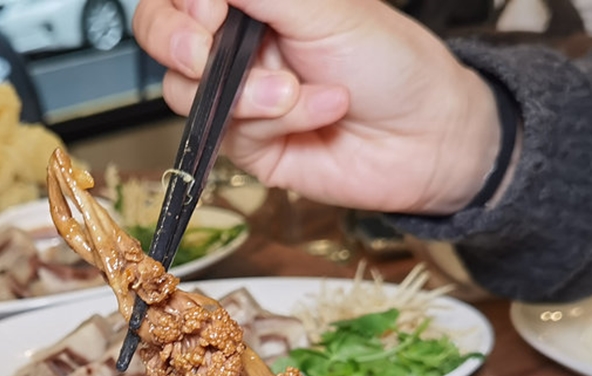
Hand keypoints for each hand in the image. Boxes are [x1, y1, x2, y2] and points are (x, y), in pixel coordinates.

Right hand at [132, 0, 505, 213]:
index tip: (208, 10)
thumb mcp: (326, 8)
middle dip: (178, 42)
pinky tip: (321, 111)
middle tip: (202, 50)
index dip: (181, 5)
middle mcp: (239, 47)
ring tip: (296, 91)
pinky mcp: (250, 146)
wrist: (427, 137)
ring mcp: (240, 98)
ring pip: (186, 93)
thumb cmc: (392, 63)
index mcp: (255, 4)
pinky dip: (277, 120)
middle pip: (164, 39)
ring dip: (245, 93)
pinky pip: (230, 133)